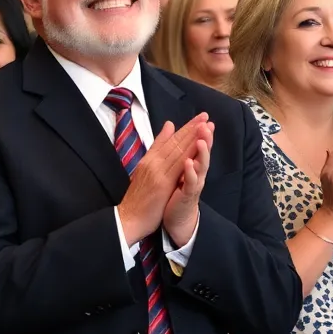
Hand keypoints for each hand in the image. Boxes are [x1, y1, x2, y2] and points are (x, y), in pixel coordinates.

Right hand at [117, 113, 209, 244]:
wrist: (127, 218)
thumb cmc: (138, 197)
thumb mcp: (144, 170)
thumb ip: (156, 150)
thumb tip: (167, 128)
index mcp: (149, 160)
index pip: (170, 140)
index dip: (185, 128)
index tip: (198, 118)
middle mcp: (153, 162)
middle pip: (175, 142)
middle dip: (191, 128)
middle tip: (204, 115)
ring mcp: (157, 172)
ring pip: (178, 151)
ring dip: (192, 137)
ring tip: (204, 125)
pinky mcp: (162, 183)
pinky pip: (177, 167)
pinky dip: (187, 154)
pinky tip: (196, 146)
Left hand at [162, 121, 214, 247]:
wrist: (176, 218)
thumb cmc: (175, 192)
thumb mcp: (174, 167)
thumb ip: (176, 148)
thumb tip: (172, 126)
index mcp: (192, 164)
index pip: (197, 144)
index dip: (200, 131)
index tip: (204, 117)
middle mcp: (197, 172)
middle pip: (202, 152)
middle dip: (205, 138)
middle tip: (207, 124)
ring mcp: (194, 184)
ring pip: (201, 167)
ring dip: (201, 153)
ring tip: (201, 140)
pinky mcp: (188, 196)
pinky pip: (191, 184)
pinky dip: (190, 173)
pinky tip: (189, 163)